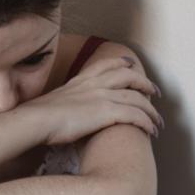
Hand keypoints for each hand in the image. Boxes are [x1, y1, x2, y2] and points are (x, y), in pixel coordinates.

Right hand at [23, 55, 162, 145]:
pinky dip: (147, 122)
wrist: (35, 120)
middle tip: (155, 92)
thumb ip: (63, 104)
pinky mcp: (106, 112)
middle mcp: (94, 84)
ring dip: (151, 111)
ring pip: (137, 98)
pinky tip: (151, 131)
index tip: (131, 65)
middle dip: (145, 83)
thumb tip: (60, 114)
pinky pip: (136, 115)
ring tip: (158, 122)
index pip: (106, 65)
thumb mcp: (52, 103)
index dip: (122, 63)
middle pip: (129, 76)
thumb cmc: (38, 118)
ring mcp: (102, 97)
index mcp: (81, 80)